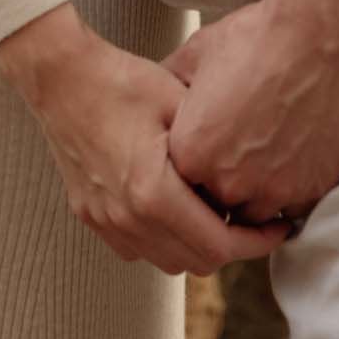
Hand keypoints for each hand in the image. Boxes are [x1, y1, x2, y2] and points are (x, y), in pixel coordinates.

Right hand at [0, 4, 290, 275]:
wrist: (61, 76)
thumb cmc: (121, 81)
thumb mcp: (180, 101)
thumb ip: (214, 146)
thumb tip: (250, 172)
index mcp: (153, 193)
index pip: (218, 245)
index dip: (255, 242)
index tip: (278, 227)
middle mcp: (127, 218)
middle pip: (195, 262)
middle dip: (230, 246)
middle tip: (251, 217)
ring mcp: (105, 221)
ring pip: (166, 261)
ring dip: (195, 245)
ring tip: (214, 211)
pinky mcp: (90, 216)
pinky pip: (137, 248)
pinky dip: (163, 239)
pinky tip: (174, 206)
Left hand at [164, 0, 338, 225]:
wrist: (319, 33)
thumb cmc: (257, 38)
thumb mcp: (197, 53)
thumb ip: (171, 85)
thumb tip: (158, 99)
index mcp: (191, 153)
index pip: (181, 185)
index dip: (195, 166)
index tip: (207, 150)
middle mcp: (228, 182)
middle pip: (217, 204)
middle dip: (224, 184)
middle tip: (238, 151)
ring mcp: (272, 192)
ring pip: (256, 215)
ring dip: (258, 193)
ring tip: (266, 156)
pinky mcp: (310, 191)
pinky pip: (293, 208)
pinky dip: (292, 190)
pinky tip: (293, 158)